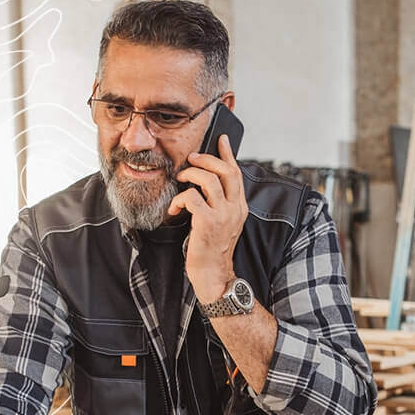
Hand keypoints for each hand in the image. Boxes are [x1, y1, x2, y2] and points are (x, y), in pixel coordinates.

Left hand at [168, 134, 247, 303]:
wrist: (213, 274)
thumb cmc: (211, 250)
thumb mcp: (222, 224)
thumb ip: (220, 204)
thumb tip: (207, 186)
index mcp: (239, 207)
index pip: (236, 173)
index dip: (227, 154)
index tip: (221, 139)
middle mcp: (235, 208)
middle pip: (225, 170)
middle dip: (206, 159)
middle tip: (191, 159)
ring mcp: (223, 215)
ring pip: (208, 179)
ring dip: (190, 175)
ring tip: (181, 179)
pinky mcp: (207, 222)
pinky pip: (191, 198)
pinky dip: (179, 199)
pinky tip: (174, 209)